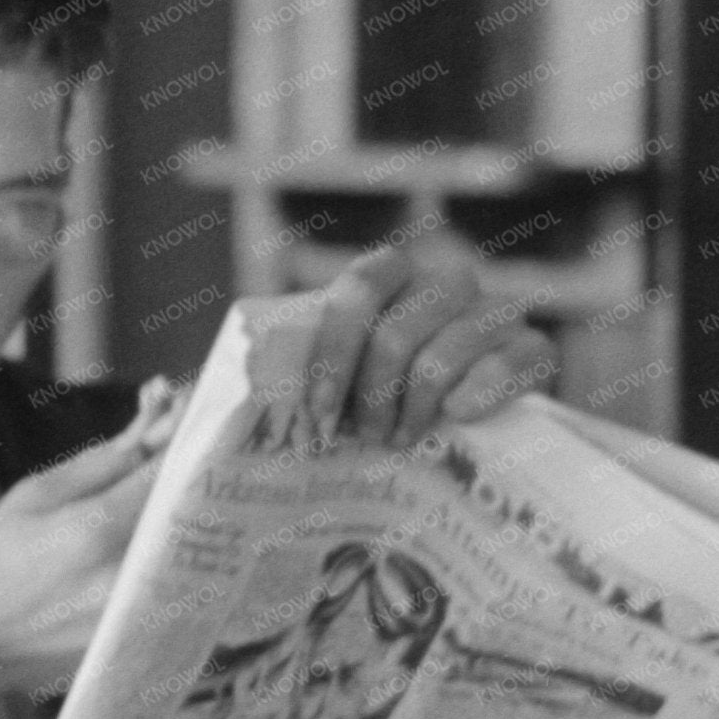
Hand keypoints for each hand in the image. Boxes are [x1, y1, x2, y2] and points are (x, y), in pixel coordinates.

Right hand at [0, 426, 169, 699]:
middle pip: (193, 512)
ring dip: (189, 521)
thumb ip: (102, 464)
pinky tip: (158, 549)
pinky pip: (177, 590)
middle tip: (181, 460)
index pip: (170, 472)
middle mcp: (129, 573)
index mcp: (97, 528)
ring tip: (168, 503)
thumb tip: (155, 434)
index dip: (186, 440)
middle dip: (190, 479)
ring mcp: (140, 613)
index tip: (191, 420)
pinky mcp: (141, 640)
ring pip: (192, 552)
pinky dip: (176, 562)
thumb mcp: (32, 495)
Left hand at [243, 242, 555, 447]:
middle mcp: (444, 284)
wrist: (477, 428)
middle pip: (396, 330)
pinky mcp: (535, 350)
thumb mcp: (331, 379)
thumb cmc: (382, 400)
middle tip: (360, 436)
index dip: (336, 346)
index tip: (321, 410)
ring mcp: (495, 313)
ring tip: (398, 440)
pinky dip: (479, 394)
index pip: (363, 282)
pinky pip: (514, 362)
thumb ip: (280, 374)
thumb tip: (183, 400)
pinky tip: (456, 419)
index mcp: (391, 279)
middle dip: (370, 394)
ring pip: (442, 355)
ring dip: (412, 408)